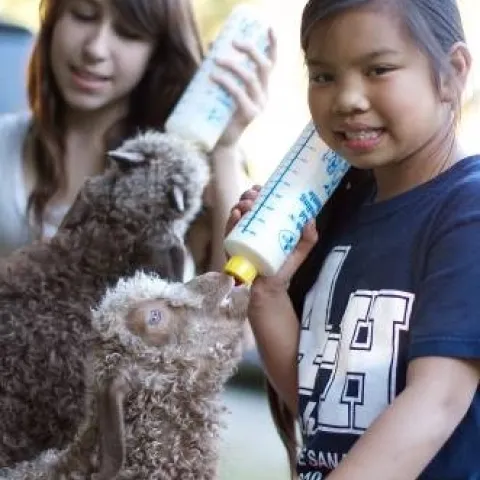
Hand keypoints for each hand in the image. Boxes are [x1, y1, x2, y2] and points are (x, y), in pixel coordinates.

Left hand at [211, 29, 276, 149]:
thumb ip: (222, 69)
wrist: (221, 140)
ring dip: (233, 65)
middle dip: (251, 51)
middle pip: (264, 67)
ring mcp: (259, 105)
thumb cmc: (221, 113)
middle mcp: (264, 95)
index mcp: (262, 87)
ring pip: (250, 78)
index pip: (272, 64)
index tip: (268, 28)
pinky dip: (225, 82)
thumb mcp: (224, 88)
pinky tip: (214, 76)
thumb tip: (211, 44)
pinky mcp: (250, 115)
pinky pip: (238, 93)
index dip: (272, 46)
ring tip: (216, 60)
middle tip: (233, 42)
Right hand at [225, 185, 317, 290]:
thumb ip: (308, 239)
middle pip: (245, 207)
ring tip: (246, 204)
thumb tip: (311, 219)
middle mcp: (250, 230)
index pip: (259, 204)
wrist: (269, 291)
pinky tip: (235, 214)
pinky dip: (231, 222)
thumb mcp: (298, 252)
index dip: (258, 193)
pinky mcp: (233, 249)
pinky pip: (229, 233)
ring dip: (239, 205)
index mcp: (265, 226)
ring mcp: (240, 239)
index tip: (261, 187)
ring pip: (236, 217)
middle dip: (247, 196)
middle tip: (253, 195)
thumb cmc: (282, 270)